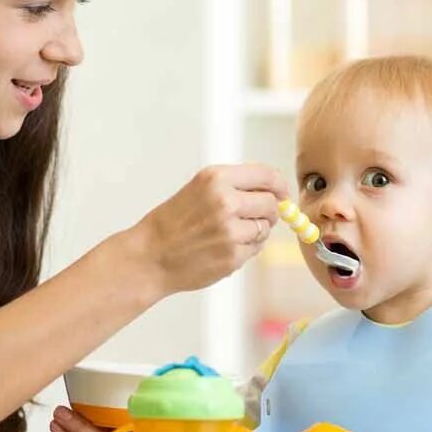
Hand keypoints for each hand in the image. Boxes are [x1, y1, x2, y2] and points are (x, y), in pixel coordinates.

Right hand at [134, 164, 287, 293]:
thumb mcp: (199, 189)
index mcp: (216, 178)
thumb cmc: (172, 222)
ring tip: (229, 234)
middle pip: (272, 203)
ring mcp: (230, 230)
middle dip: (269, 211)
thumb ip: (235, 186)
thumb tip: (275, 190)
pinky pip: (256, 249)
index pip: (266, 175)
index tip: (282, 193)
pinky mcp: (233, 256)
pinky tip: (223, 247)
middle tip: (254, 217)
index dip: (279, 185)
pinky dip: (246, 249)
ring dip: (255, 232)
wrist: (149, 256)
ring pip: (265, 228)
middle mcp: (225, 201)